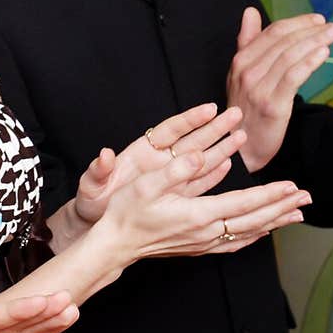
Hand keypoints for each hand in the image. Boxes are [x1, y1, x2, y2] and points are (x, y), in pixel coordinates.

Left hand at [72, 102, 245, 228]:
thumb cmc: (92, 201)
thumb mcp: (91, 186)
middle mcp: (158, 161)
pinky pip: (197, 182)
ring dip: (220, 148)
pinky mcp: (173, 194)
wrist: (98, 224)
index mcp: (141, 152)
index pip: (170, 131)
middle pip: (191, 140)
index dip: (189, 120)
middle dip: (214, 127)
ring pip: (199, 159)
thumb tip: (103, 155)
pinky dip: (212, 174)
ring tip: (241, 136)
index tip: (209, 109)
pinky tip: (229, 165)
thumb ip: (98, 170)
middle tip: (236, 114)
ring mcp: (168, 177)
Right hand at [95, 150, 310, 261]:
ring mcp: (204, 243)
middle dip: (283, 207)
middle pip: (255, 220)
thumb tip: (202, 155)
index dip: (271, 194)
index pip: (245, 203)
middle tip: (307, 198)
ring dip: (275, 222)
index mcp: (198, 214)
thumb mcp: (147, 184)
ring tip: (296, 215)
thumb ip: (177, 169)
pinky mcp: (199, 247)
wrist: (116, 243)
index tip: (293, 186)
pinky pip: (235, 242)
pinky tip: (264, 231)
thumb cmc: (127, 211)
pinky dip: (255, 235)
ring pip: (249, 233)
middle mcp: (206, 232)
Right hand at [227, 7, 332, 170]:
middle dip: (311, 30)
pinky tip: (324, 53)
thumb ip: (247, 42)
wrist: (240, 149)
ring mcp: (258, 88)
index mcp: (240, 61)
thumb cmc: (245, 111)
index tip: (318, 20)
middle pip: (284, 41)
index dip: (298, 23)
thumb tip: (250, 12)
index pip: (272, 32)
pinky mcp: (272, 105)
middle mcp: (247, 71)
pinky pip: (293, 77)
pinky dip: (309, 62)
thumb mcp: (240, 75)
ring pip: (290, 56)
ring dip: (315, 41)